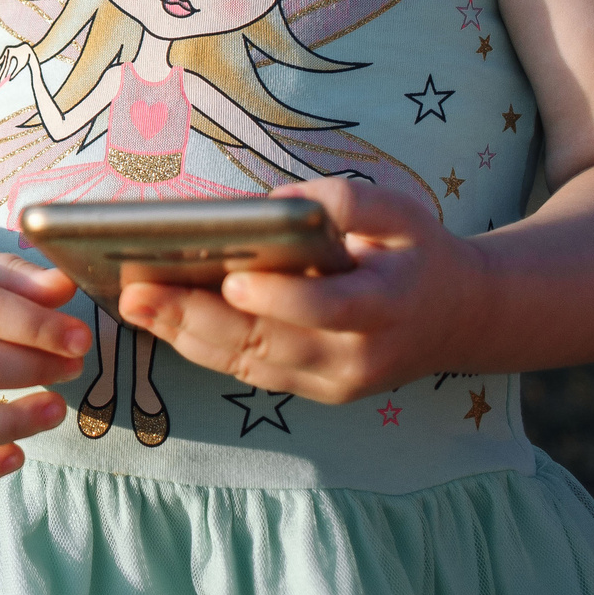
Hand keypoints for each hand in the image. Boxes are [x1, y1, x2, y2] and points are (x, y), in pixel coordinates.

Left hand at [117, 178, 482, 404]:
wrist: (459, 319)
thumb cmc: (416, 253)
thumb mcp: (401, 213)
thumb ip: (348, 204)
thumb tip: (276, 204)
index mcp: (387, 307)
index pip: (330, 310)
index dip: (281, 299)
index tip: (232, 279)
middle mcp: (358, 356)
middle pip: (270, 343)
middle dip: (197, 319)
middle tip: (139, 292)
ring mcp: (335, 382)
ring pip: (250, 364)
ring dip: (186, 337)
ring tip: (134, 304)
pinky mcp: (316, 391)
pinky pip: (252, 372)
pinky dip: (203, 348)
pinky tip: (162, 320)